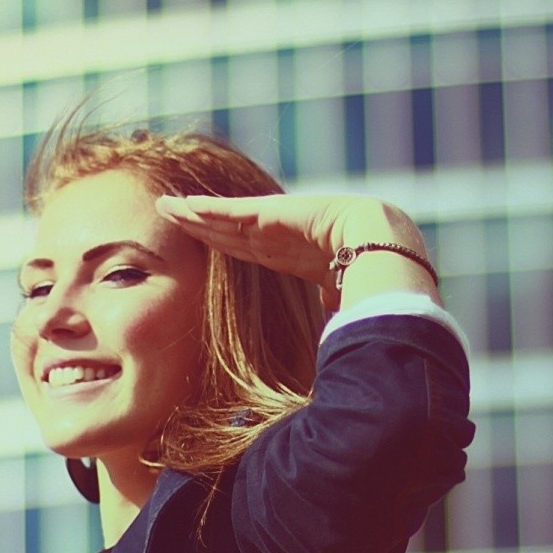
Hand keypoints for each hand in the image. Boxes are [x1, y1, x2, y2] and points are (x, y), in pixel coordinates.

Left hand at [154, 193, 432, 309]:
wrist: (387, 255)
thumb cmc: (372, 288)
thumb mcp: (338, 307)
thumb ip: (326, 318)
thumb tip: (330, 347)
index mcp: (296, 257)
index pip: (250, 251)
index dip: (224, 244)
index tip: (201, 242)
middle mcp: (283, 238)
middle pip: (230, 232)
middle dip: (201, 224)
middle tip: (170, 215)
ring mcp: (278, 224)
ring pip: (225, 220)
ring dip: (194, 214)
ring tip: (166, 206)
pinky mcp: (273, 214)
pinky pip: (231, 212)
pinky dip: (205, 209)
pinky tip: (181, 205)